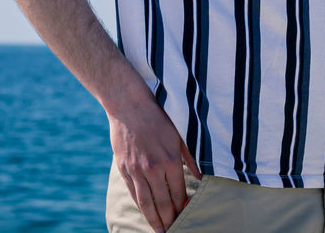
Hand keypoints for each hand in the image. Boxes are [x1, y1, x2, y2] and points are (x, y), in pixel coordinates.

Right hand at [109, 96, 202, 232]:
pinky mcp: (123, 168)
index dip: (181, 207)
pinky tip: (145, 212)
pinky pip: (133, 192)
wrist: (128, 105)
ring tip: (159, 231)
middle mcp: (152, 168)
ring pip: (145, 202)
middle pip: (162, 202)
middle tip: (173, 232)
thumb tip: (201, 176)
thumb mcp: (180, 133)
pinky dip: (140, 205)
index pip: (177, 192)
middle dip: (168, 220)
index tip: (185, 217)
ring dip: (153, 219)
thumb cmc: (158, 116)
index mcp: (170, 160)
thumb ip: (191, 157)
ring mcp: (136, 170)